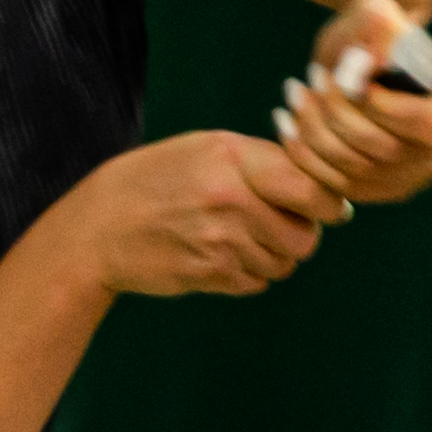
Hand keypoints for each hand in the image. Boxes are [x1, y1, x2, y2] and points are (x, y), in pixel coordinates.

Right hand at [73, 128, 347, 298]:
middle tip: (281, 223)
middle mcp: (230, 199)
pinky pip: (256, 282)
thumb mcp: (206, 149)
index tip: (331, 208)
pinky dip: (249, 274)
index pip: (312, 190)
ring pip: (283, 264)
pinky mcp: (209, 275)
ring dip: (273, 255)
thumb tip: (324, 190)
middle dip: (301, 234)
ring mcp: (220, 242)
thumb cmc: (158, 179)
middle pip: (305, 237)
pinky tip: (221, 254)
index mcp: (234, 158)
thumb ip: (263, 161)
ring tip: (240, 236)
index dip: (330, 204)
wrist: (100, 226)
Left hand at [270, 0, 431, 207]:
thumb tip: (364, 68)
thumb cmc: (372, 38)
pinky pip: (337, 184)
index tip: (348, 73)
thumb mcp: (377, 15)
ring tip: (295, 91)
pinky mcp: (376, 191)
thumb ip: (377, 28)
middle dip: (339, 112)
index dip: (385, 106)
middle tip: (312, 75)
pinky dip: (305, 153)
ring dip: (316, 130)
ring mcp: (412, 177)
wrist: (359, 70)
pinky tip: (287, 120)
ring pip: (359, 170)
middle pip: (389, 149)